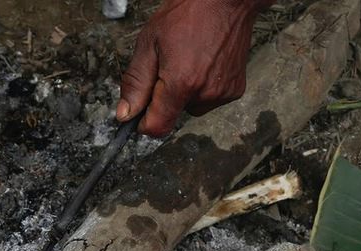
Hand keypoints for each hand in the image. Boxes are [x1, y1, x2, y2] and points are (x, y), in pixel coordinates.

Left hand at [116, 0, 268, 136]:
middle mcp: (205, 93)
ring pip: (191, 107)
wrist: (227, 0)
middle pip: (172, 116)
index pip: (157, 127)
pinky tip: (205, 63)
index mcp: (181, 83)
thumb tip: (125, 114)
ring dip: (185, 93)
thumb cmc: (188, 14)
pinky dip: (203, 87)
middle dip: (164, 99)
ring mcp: (222, 93)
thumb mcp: (149, 44)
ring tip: (190, 61)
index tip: (139, 112)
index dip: (143, 123)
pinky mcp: (235, 90)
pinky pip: (208, 99)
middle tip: (169, 66)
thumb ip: (136, 82)